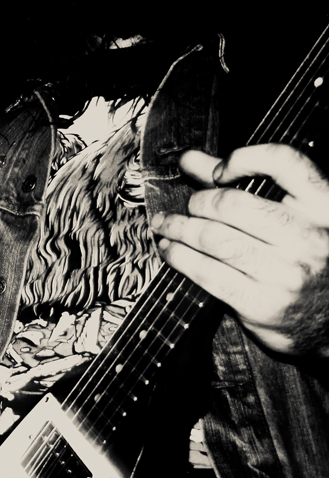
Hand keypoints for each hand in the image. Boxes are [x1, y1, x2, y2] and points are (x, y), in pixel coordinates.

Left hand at [150, 144, 328, 356]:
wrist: (328, 320)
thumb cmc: (300, 255)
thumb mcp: (287, 213)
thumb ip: (240, 180)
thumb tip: (188, 159)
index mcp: (323, 205)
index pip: (284, 162)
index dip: (244, 158)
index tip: (219, 171)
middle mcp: (309, 237)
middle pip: (234, 204)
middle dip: (198, 202)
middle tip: (187, 207)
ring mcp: (286, 273)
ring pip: (214, 239)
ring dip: (178, 229)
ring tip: (164, 225)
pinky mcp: (262, 304)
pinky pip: (207, 272)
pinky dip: (178, 256)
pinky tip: (169, 249)